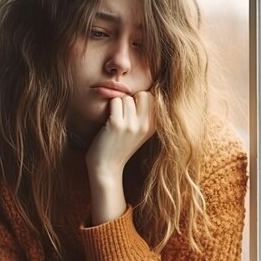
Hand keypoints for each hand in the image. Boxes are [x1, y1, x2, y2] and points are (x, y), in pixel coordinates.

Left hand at [85, 91, 154, 224]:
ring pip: (126, 97)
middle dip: (131, 100)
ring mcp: (131, 125)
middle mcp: (145, 125)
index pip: (152, 97)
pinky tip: (108, 122)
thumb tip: (145, 93)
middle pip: (142, 94)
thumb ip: (145, 115)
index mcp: (153, 126)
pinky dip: (109, 108)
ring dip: (118, 105)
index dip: (140, 100)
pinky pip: (115, 101)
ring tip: (115, 120)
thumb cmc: (120, 147)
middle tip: (123, 115)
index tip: (132, 113)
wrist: (106, 168)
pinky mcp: (116, 124)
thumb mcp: (139, 133)